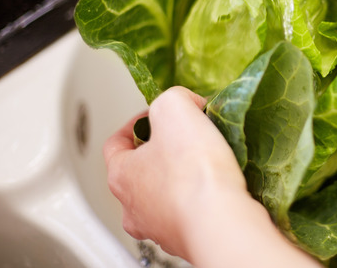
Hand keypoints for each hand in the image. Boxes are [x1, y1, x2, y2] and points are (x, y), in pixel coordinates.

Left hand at [103, 86, 319, 266]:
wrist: (221, 222)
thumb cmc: (194, 173)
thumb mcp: (175, 108)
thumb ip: (172, 97)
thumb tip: (184, 102)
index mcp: (122, 176)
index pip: (116, 143)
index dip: (137, 123)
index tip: (157, 116)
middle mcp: (134, 208)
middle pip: (140, 172)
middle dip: (162, 153)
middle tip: (184, 140)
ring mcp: (160, 228)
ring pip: (164, 198)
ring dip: (181, 180)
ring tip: (206, 164)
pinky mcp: (187, 239)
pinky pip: (190, 214)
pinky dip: (201, 200)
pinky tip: (219, 188)